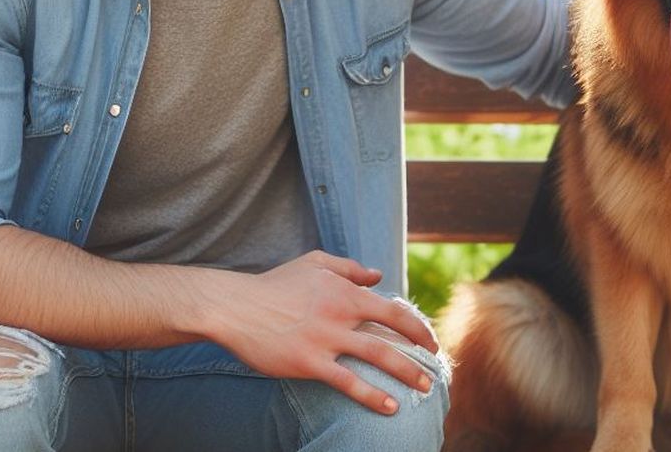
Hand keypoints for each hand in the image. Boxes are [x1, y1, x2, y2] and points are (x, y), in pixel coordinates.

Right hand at [202, 250, 437, 414]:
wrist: (236, 307)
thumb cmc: (275, 284)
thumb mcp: (315, 263)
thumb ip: (349, 268)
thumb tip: (378, 275)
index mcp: (345, 291)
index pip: (393, 310)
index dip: (417, 327)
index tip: (430, 342)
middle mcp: (341, 314)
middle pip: (392, 335)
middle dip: (420, 354)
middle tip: (434, 371)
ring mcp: (326, 339)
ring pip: (377, 357)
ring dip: (406, 374)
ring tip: (423, 390)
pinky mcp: (308, 363)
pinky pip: (347, 382)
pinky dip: (371, 395)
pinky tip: (389, 407)